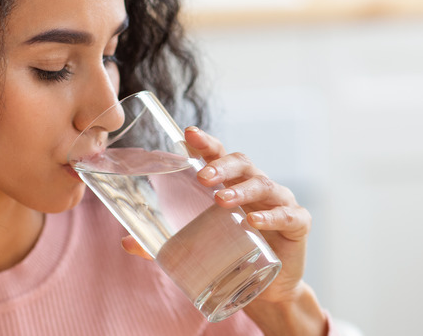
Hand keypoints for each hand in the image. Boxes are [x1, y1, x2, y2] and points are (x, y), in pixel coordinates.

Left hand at [120, 126, 310, 304]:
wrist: (266, 289)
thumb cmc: (230, 254)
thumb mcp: (196, 247)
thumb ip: (162, 244)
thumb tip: (125, 242)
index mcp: (230, 184)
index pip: (218, 155)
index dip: (205, 142)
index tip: (188, 133)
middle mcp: (255, 186)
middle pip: (241, 163)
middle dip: (221, 166)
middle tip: (202, 177)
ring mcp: (278, 202)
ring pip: (263, 185)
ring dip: (241, 189)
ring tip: (221, 201)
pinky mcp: (298, 224)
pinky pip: (288, 214)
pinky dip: (272, 216)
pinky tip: (254, 222)